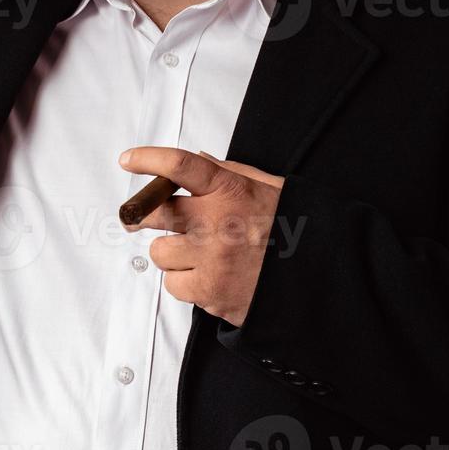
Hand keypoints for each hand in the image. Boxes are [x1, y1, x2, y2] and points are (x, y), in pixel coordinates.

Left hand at [118, 146, 284, 327]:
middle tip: (137, 217)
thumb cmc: (293, 231)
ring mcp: (212, 258)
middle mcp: (217, 221)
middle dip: (140, 213)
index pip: (180, 165)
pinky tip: (208, 277)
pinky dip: (184, 282)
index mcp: (232, 190)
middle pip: (155, 211)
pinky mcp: (210, 291)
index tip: (129, 159)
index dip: (149, 159)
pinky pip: (173, 284)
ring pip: (160, 252)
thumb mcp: (270, 189)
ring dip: (171, 254)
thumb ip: (230, 173)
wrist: (319, 278)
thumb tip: (199, 158)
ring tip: (198, 255)